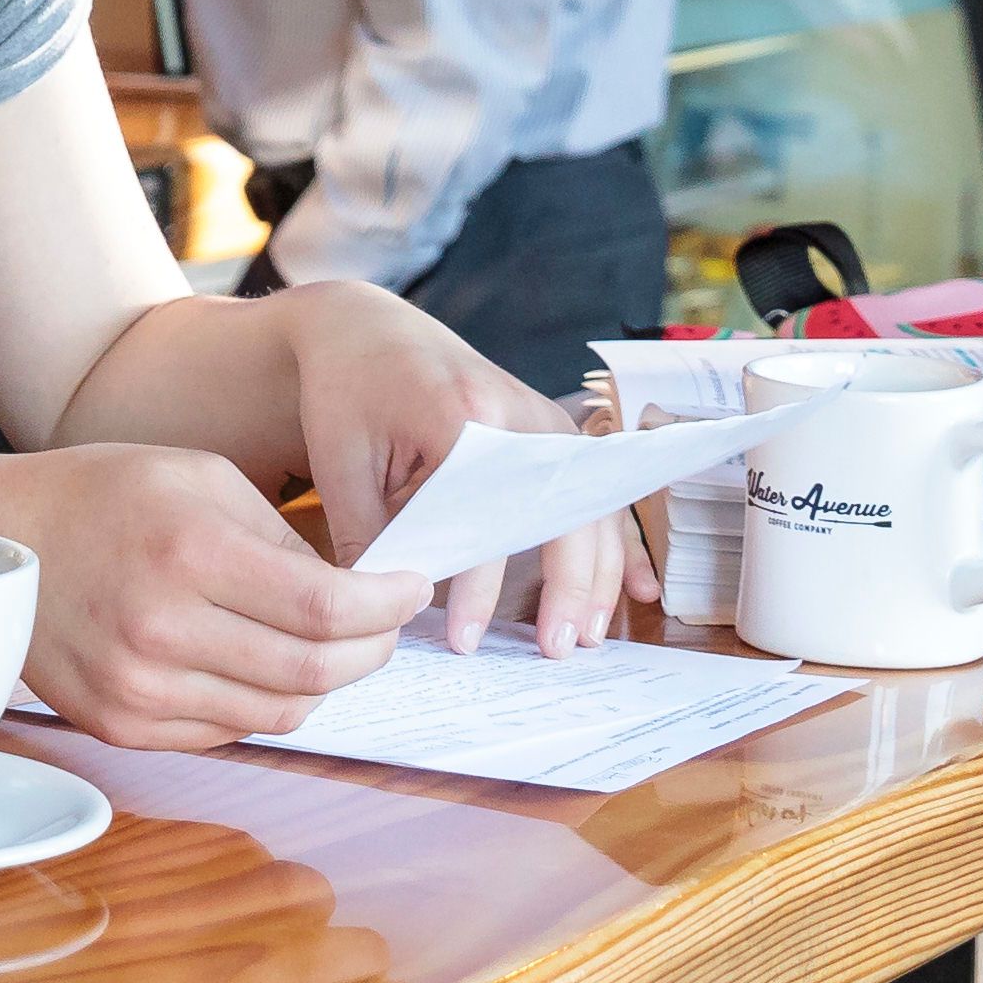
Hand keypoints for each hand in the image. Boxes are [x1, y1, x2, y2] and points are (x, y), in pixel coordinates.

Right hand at [0, 440, 433, 749]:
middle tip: (384, 624)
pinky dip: (261, 702)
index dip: (386, 606)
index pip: (323, 607)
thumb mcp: (199, 476)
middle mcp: (161, 630)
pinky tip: (258, 663)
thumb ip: (281, 538)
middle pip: (312, 672)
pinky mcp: (121, 725)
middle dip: (370, 649)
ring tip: (325, 643)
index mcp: (187, 552)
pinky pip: (227, 732)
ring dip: (322, 682)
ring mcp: (137, 689)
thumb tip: (356, 593)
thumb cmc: (103, 495)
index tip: (411, 589)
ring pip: (278, 715)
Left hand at [281, 276, 650, 656]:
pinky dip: (619, 543)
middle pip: (560, 509)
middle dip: (565, 585)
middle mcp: (519, 414)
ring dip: (597, 575)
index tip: (463, 638)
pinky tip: (641, 590)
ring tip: (587, 637)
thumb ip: (367, 535)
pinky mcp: (552, 432)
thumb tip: (389, 612)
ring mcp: (545, 420)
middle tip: (555, 650)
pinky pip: (596, 491)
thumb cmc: (348, 394)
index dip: (478, 584)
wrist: (367, 332)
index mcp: (461, 414)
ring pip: (590, 505)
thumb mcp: (341, 462)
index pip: (482, 515)